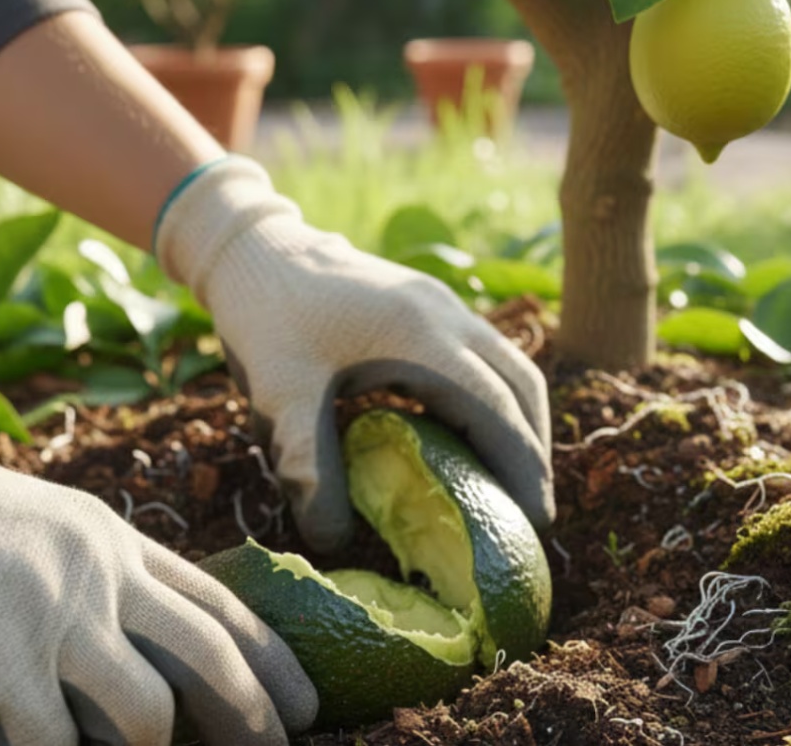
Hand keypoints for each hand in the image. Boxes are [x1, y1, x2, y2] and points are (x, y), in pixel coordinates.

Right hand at [0, 433, 316, 744]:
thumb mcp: (64, 533)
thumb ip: (116, 580)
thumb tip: (167, 644)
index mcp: (121, 546)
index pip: (218, 606)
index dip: (271, 659)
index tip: (306, 702)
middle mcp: (105, 577)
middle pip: (206, 656)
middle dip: (249, 712)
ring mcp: (58, 617)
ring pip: (143, 711)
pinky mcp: (3, 659)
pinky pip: (52, 743)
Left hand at [156, 156, 553, 552]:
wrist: (255, 246)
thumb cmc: (266, 319)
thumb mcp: (280, 397)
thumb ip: (309, 469)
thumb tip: (334, 544)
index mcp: (423, 337)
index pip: (497, 410)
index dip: (522, 469)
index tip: (535, 523)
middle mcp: (448, 316)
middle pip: (522, 386)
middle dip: (534, 451)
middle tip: (531, 514)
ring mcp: (443, 304)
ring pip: (511, 366)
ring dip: (520, 423)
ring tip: (511, 480)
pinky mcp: (430, 303)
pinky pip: (485, 355)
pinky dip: (495, 399)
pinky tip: (470, 433)